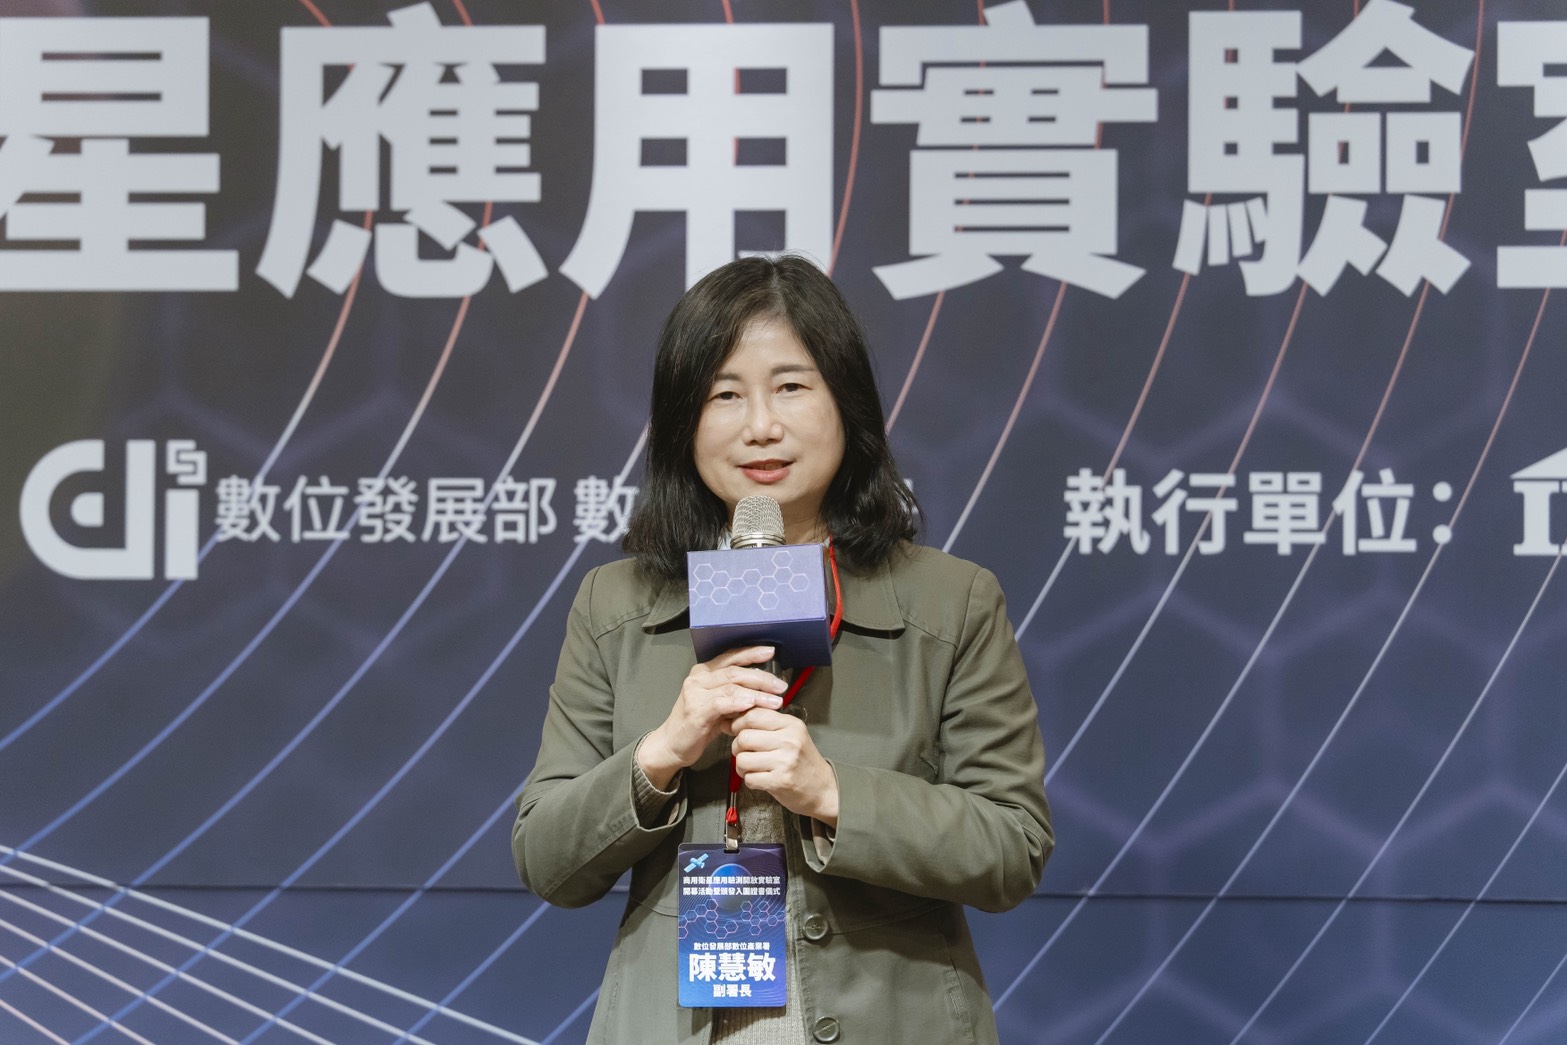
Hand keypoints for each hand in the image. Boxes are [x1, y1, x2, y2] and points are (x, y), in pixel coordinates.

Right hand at [637, 646, 786, 788]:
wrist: (672, 745)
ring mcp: (695, 693)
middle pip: (735, 671)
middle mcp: (698, 678)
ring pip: (731, 686)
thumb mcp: (720, 706)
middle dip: (762, 678)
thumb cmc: (698, 725)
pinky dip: (738, 702)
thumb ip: (737, 696)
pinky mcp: (695, 710)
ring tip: (775, 700)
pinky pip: (721, 703)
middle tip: (781, 685)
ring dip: (757, 693)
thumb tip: (766, 692)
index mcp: (705, 672)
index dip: (751, 653)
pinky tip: (752, 704)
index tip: (771, 653)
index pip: (731, 657)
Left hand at [725, 708, 838, 827]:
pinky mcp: (780, 781)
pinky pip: (749, 778)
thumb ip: (768, 723)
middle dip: (737, 746)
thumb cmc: (803, 761)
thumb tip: (735, 717)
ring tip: (751, 767)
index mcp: (791, 724)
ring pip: (742, 759)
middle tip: (744, 751)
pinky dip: (750, 780)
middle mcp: (789, 740)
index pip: (753, 715)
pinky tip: (760, 778)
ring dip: (741, 766)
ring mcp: (784, 761)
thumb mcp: (792, 734)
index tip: (737, 729)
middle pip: (744, 737)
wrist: (823, 788)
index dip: (738, 723)